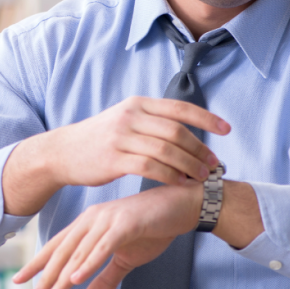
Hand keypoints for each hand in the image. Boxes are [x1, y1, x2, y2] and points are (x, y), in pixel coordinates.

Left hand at [12, 182, 202, 288]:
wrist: (182, 206)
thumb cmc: (152, 227)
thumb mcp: (125, 258)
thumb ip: (105, 278)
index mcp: (89, 225)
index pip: (58, 248)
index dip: (38, 265)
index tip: (20, 283)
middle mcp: (92, 220)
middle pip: (63, 253)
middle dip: (45, 278)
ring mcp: (107, 220)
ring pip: (79, 252)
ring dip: (62, 277)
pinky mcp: (126, 223)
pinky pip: (103, 246)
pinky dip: (89, 262)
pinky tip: (76, 278)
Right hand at [45, 96, 228, 187]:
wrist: (62, 152)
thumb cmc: (99, 139)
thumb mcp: (124, 120)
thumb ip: (151, 121)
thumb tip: (185, 129)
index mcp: (137, 104)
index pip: (179, 107)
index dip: (206, 119)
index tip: (226, 130)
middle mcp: (130, 116)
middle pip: (176, 131)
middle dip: (200, 149)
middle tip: (214, 164)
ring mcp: (121, 137)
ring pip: (166, 150)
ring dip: (188, 165)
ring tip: (201, 178)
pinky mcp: (113, 159)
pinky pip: (150, 167)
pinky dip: (169, 176)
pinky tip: (179, 184)